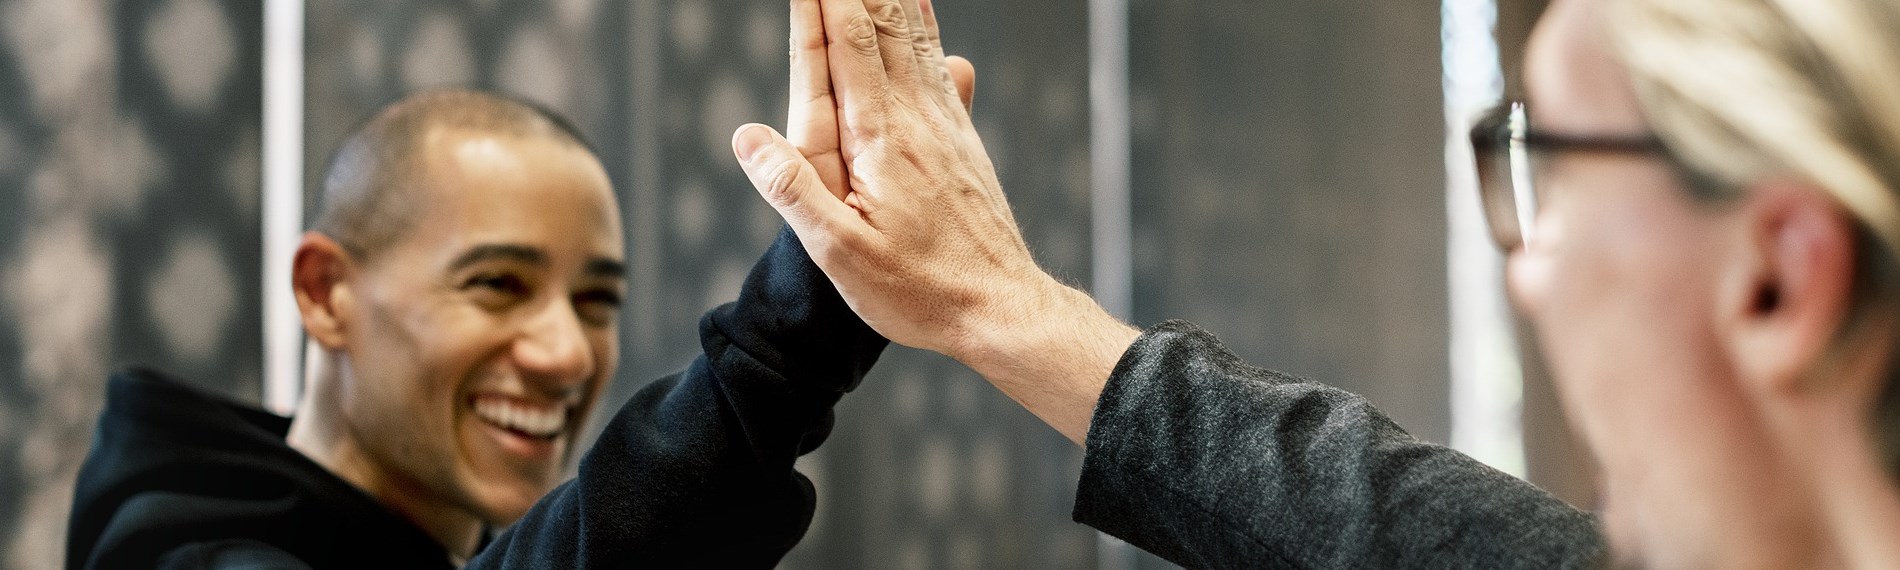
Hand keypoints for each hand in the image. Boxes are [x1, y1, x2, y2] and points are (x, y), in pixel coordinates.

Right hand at [735, 0, 1138, 442]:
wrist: (1002, 309)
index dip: (825, 3)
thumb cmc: (919, 291)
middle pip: (884, 32)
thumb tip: (748, 136)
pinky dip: (929, 35)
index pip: (848, 49)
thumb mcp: (841, 255)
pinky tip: (930, 24)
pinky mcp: (964, 145)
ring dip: (894, 2)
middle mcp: (916, 122)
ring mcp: (946, 128)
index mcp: (879, 141)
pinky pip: (943, 71)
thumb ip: (794, 191)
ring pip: (917, 44)